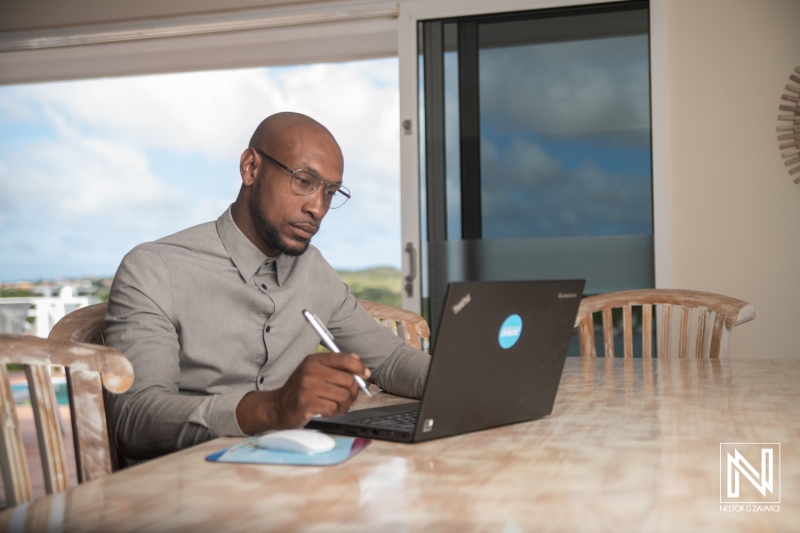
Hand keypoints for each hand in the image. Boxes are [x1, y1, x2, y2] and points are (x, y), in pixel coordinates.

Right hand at [236, 352, 370, 433]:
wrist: (277, 406)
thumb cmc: (299, 390)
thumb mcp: (314, 372)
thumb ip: (334, 366)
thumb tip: (357, 360)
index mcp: (314, 361)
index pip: (344, 359)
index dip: (359, 367)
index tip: (365, 375)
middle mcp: (311, 371)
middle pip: (348, 380)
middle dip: (353, 392)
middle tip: (348, 398)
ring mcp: (308, 388)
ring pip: (343, 396)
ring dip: (344, 405)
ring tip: (337, 407)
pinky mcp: (307, 404)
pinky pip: (333, 408)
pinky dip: (333, 413)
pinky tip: (326, 412)